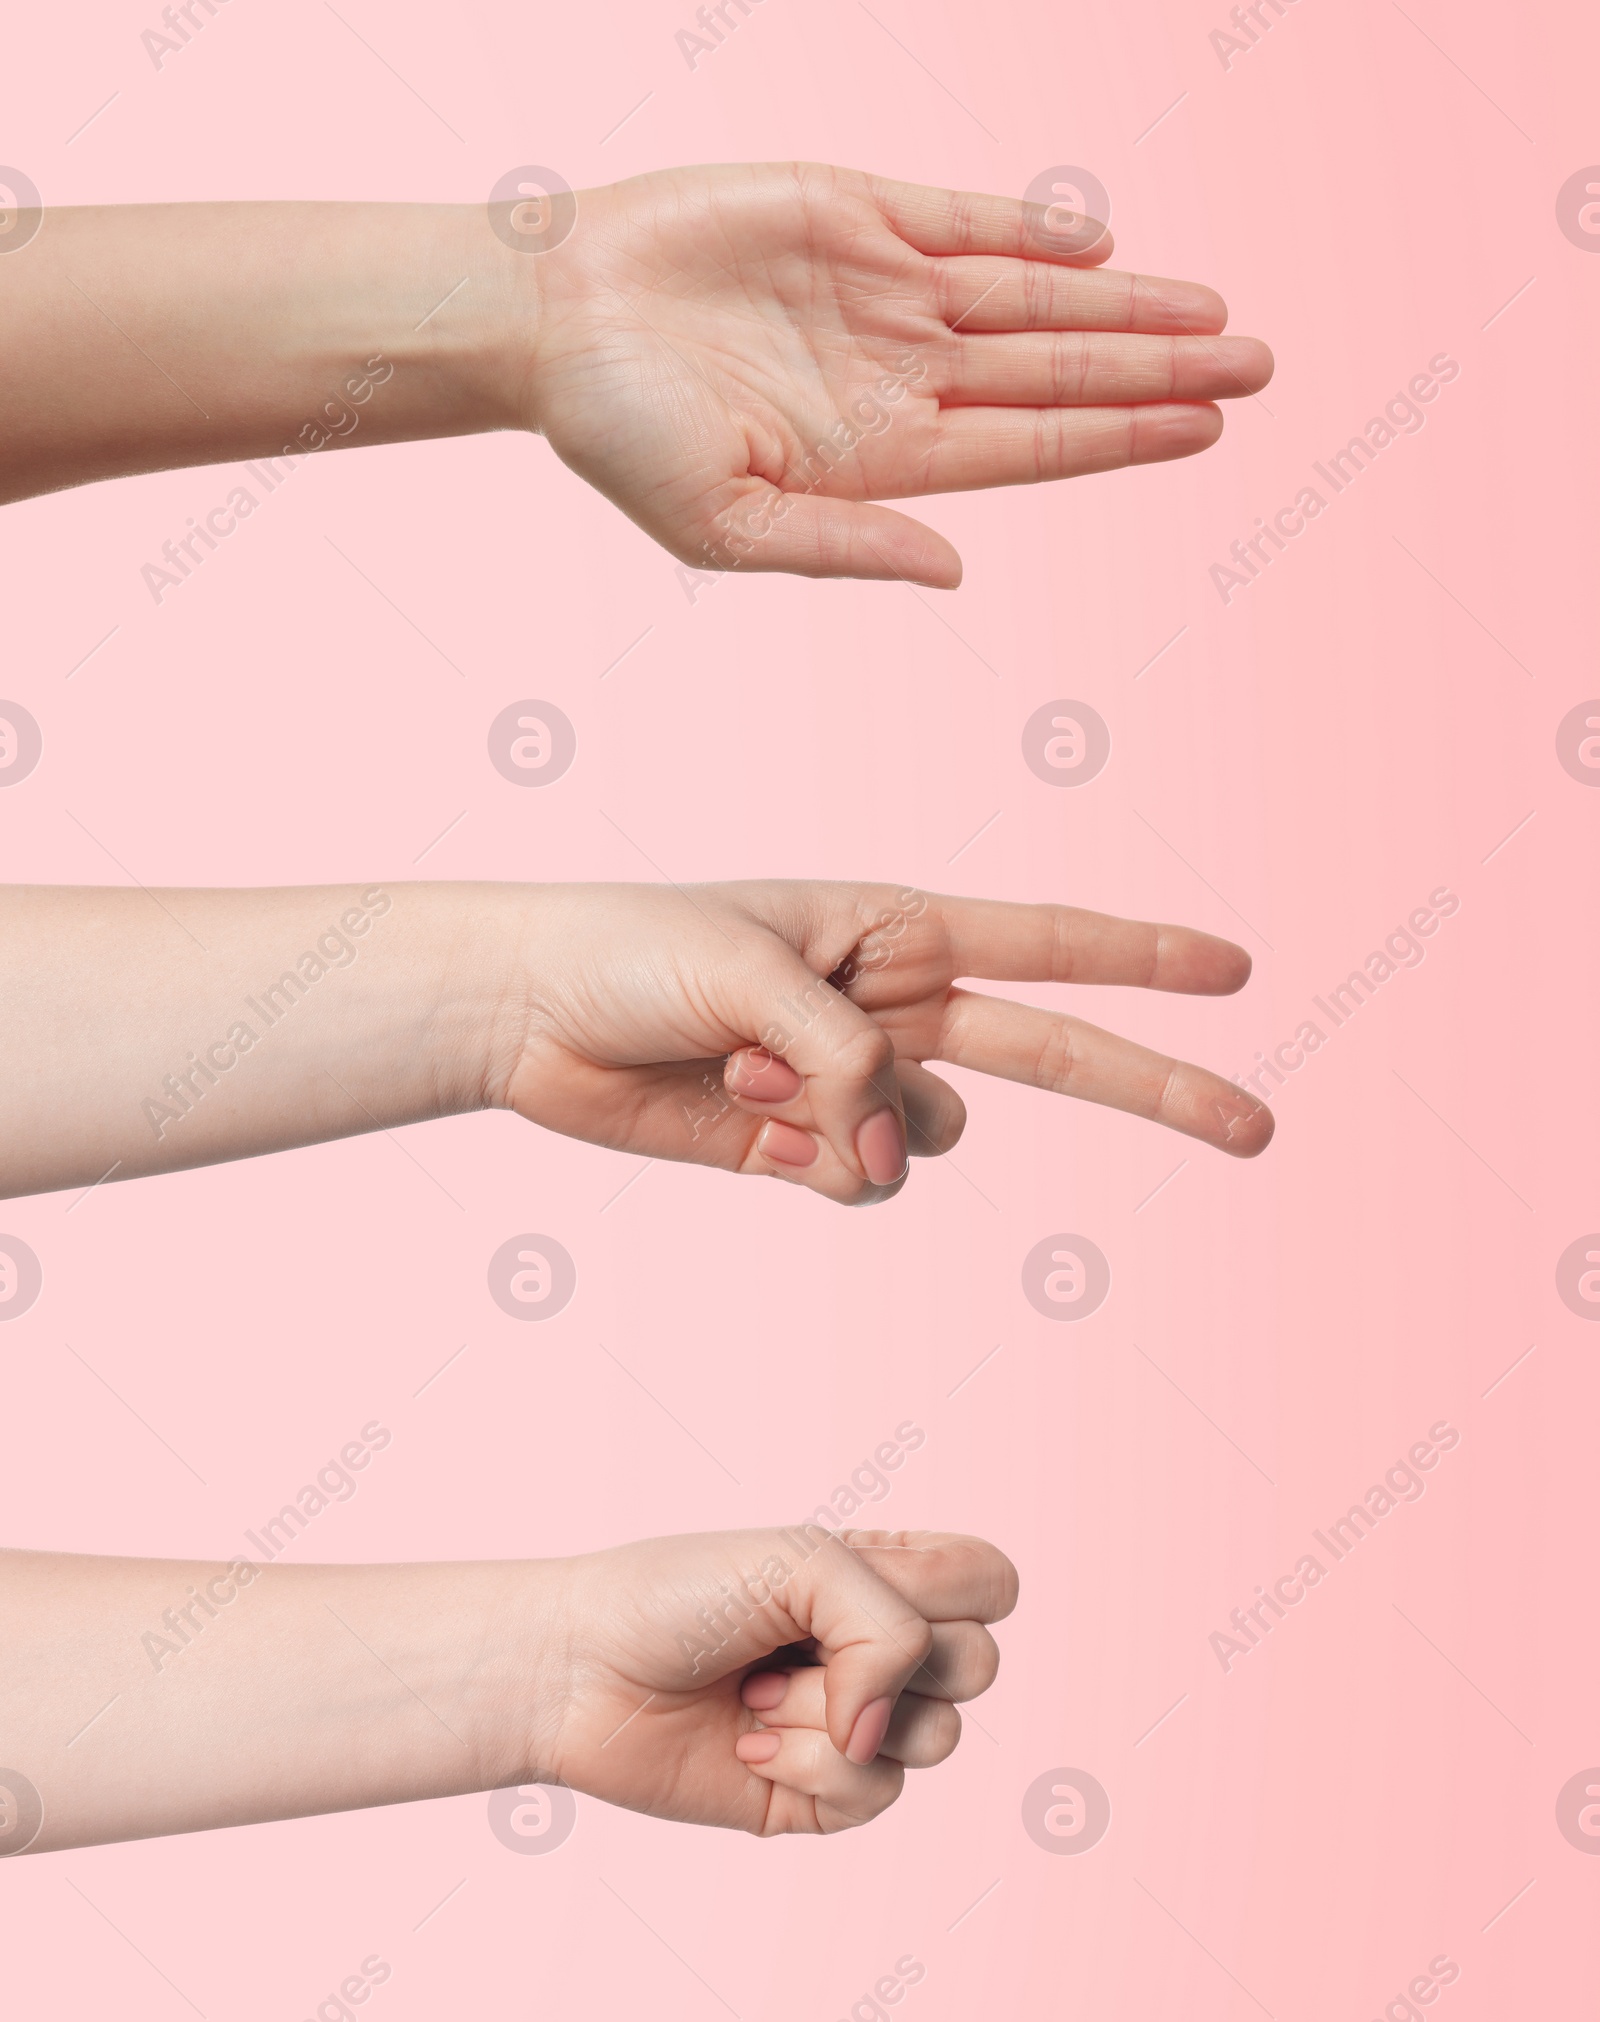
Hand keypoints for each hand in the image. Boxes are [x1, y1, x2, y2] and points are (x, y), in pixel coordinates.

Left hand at [494, 880, 1273, 1205]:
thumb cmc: (636, 950)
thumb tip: (892, 1160)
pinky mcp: (801, 1149)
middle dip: (1156, 1088)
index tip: (1236, 970)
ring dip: (856, 1123)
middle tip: (1258, 1128)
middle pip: (1056, 1054)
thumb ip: (847, 1063)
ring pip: (933, 1137)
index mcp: (895, 929)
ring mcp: (853, 1084)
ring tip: (748, 1073)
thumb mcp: (753, 977)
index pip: (1051, 943)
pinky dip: (815, 1165)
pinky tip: (744, 1121)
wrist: (531, 1013)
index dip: (1148, 960)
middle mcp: (893, 1006)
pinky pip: (861, 1183)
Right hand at [520, 163, 1273, 584]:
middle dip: (1160, 370)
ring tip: (1218, 313)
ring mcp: (882, 289)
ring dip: (1128, 303)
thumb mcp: (726, 528)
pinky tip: (1109, 240)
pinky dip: (1039, 227)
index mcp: (881, 454)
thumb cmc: (617, 438)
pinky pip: (968, 216)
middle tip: (1263, 367)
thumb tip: (958, 571)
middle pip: (1059, 371)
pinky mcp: (852, 210)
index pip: (1033, 446)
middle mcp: (900, 371)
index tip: (1207, 431)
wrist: (545, 320)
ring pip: (1035, 296)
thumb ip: (845, 547)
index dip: (1122, 436)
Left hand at [540, 1527, 1015, 1836]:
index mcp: (884, 1575)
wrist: (582, 1671)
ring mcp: (858, 1726)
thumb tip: (885, 1733)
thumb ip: (889, 1624)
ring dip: (834, 1713)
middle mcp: (881, 1649)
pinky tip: (747, 1742)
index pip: (992, 1582)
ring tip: (761, 1690)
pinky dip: (808, 1767)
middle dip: (894, 1653)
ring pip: (939, 1738)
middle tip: (804, 1638)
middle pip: (982, 1664)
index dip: (958, 1591)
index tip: (871, 1580)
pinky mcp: (823, 1798)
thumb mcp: (803, 1561)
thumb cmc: (680, 1593)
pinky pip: (877, 1796)